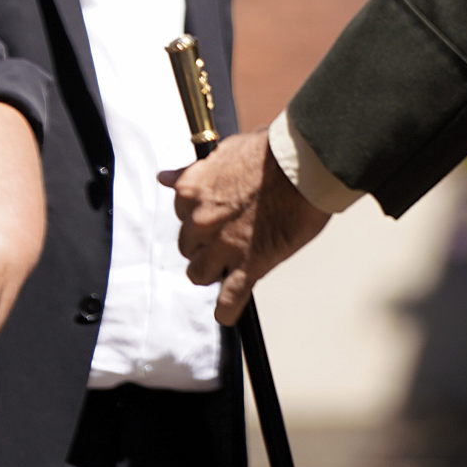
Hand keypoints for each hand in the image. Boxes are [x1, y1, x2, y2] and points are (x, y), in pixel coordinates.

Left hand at [168, 130, 330, 325]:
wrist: (303, 165)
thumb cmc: (270, 152)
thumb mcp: (224, 152)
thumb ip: (192, 171)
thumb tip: (163, 177)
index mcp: (191, 191)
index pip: (182, 214)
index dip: (200, 217)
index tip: (216, 217)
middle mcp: (200, 222)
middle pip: (189, 246)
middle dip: (205, 245)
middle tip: (228, 239)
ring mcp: (223, 247)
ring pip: (199, 274)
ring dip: (212, 272)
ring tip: (228, 268)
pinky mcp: (249, 266)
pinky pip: (228, 299)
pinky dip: (227, 309)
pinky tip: (227, 313)